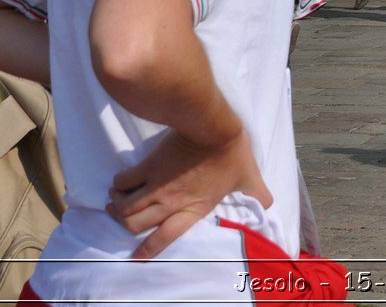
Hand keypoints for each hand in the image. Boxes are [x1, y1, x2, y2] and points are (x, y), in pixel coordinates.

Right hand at [106, 127, 271, 260]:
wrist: (212, 128)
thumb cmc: (231, 153)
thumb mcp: (248, 177)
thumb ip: (258, 193)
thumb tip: (269, 204)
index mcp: (193, 209)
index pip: (165, 238)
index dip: (148, 250)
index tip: (135, 257)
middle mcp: (171, 203)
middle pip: (136, 225)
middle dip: (125, 225)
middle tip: (123, 218)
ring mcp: (156, 186)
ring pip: (126, 207)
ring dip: (117, 207)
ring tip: (116, 202)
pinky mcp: (148, 166)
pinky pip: (124, 182)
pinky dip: (118, 185)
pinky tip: (119, 183)